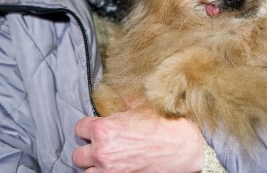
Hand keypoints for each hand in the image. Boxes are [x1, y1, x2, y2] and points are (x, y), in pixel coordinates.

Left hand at [72, 108, 203, 171]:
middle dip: (89, 150)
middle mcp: (102, 152)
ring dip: (95, 166)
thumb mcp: (141, 109)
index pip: (79, 128)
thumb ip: (120, 109)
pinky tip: (117, 168)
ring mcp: (109, 172)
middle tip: (102, 146)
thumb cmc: (167, 126)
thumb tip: (112, 101)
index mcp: (104, 129)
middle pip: (78, 155)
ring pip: (87, 172)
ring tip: (109, 160)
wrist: (188, 148)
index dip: (88, 128)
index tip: (96, 129)